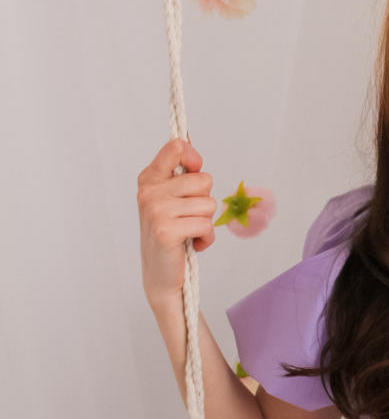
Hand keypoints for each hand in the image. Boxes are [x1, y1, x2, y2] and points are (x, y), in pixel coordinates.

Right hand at [137, 138, 217, 307]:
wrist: (160, 275)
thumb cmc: (171, 235)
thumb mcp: (172, 199)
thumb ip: (181, 174)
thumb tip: (189, 143)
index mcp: (149, 179)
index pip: (177, 147)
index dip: (194, 158)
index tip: (194, 171)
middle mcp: (149, 192)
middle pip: (204, 179)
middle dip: (205, 201)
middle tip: (188, 217)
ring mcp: (155, 210)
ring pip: (209, 204)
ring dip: (205, 222)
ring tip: (189, 232)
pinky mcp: (165, 231)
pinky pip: (206, 225)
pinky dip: (206, 239)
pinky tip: (192, 244)